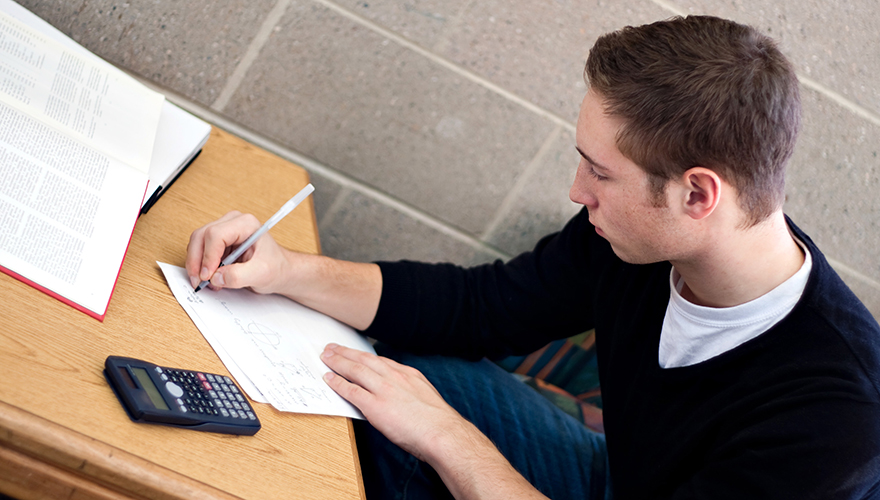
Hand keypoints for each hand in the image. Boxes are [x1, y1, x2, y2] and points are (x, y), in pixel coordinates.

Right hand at [185, 211, 290, 293]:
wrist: (280, 270)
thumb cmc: (275, 268)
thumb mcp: (261, 274)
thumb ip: (239, 276)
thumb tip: (216, 277)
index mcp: (246, 224)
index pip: (216, 235)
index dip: (208, 257)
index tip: (208, 276)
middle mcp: (232, 222)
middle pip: (201, 236)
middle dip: (197, 261)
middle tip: (199, 282)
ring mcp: (224, 230)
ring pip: (197, 242)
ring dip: (196, 264)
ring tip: (207, 282)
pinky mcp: (218, 241)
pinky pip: (199, 250)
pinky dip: (199, 265)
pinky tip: (210, 278)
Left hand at [321, 344, 547, 498]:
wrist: (442, 433)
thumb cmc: (438, 422)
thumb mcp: (426, 397)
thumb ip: (412, 392)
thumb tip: (404, 397)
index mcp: (408, 375)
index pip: (381, 361)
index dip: (364, 356)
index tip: (356, 353)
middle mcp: (394, 377)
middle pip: (365, 360)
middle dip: (347, 352)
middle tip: (332, 348)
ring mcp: (384, 390)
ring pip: (355, 370)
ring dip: (338, 362)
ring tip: (326, 357)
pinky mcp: (375, 406)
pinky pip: (351, 391)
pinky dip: (338, 383)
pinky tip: (328, 379)